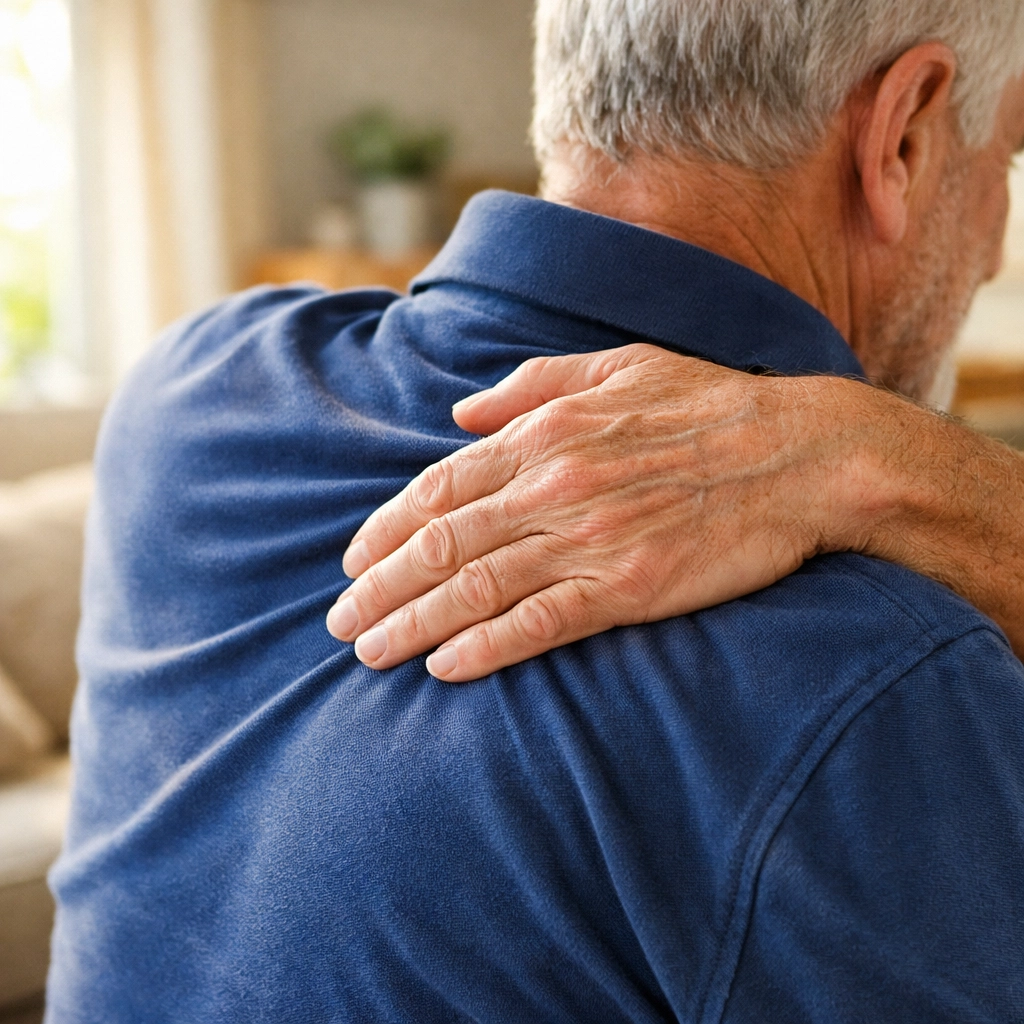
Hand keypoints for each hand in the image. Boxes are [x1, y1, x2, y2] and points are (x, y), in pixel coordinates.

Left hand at [326, 345, 884, 679]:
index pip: (438, 488)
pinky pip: (538, 624)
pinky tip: (444, 667)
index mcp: (544, 433)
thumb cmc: (709, 406)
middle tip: (339, 622)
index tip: (351, 560)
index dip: (383, 529)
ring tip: (369, 653)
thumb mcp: (617, 367)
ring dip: (411, 624)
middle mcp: (552, 486)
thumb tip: (462, 411)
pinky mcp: (627, 587)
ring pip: (473, 589)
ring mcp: (587, 539)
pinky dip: (484, 647)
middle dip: (377, 588)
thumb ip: (530, 386)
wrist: (801, 453)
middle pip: (439, 546)